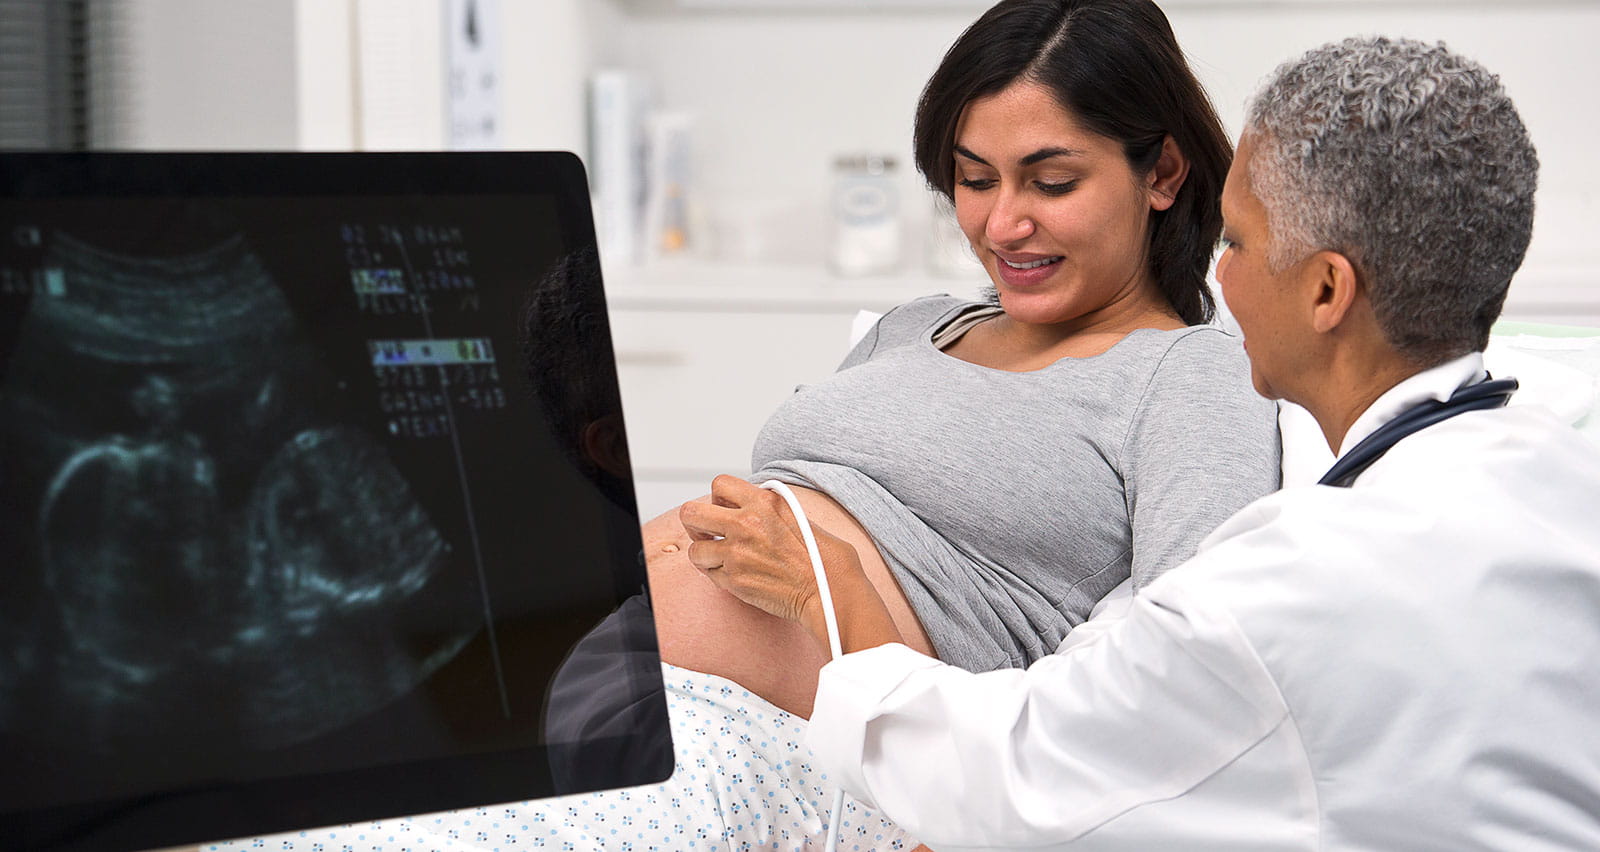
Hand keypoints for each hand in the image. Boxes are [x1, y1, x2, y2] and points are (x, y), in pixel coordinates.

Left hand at [677, 475, 855, 626]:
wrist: (830, 592)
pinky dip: (717, 575)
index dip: (719, 498)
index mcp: (764, 502)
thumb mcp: (798, 514)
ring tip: (720, 557)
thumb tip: (749, 505)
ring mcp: (736, 554)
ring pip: (695, 549)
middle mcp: (745, 524)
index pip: (719, 485)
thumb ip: (768, 506)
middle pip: (691, 513)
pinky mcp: (734, 581)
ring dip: (705, 553)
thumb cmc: (824, 557)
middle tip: (707, 532)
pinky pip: (708, 574)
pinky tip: (734, 574)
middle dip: (696, 523)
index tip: (725, 509)